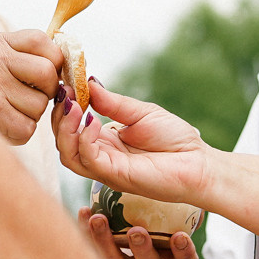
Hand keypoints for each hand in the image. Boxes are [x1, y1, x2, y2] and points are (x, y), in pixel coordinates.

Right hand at [0, 28, 64, 144]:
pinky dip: (20, 131)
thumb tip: (75, 64)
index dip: (53, 63)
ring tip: (7, 110)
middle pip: (48, 74)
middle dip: (45, 92)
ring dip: (31, 114)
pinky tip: (2, 123)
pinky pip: (29, 126)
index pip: (45, 43)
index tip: (40, 76)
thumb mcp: (0, 61)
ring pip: (41, 104)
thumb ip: (32, 57)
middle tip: (24, 97)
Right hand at [52, 81, 215, 206]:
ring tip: (74, 106)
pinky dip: (84, 139)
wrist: (199, 163)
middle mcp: (101, 156)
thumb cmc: (175, 139)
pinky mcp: (116, 176)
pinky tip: (92, 121)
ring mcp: (106, 168)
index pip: (71, 128)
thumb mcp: (140, 112)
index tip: (65, 83)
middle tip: (65, 93)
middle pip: (63, 142)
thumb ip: (113, 102)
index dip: (64, 107)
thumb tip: (89, 82)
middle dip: (59, 117)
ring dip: (66, 129)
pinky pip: (89, 159)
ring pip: (68, 155)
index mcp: (105, 141)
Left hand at [79, 208, 199, 258]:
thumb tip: (196, 193)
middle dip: (142, 249)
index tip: (180, 236)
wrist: (139, 247)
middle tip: (137, 232)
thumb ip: (187, 214)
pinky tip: (85, 211)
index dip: (183, 252)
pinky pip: (94, 252)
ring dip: (106, 241)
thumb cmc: (168, 229)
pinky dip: (87, 232)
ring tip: (98, 219)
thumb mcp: (180, 224)